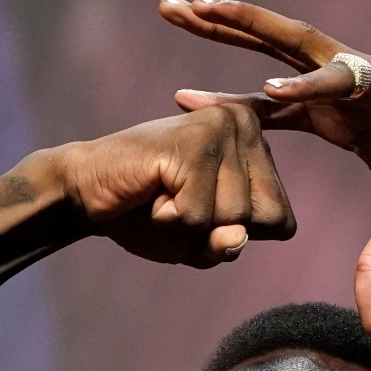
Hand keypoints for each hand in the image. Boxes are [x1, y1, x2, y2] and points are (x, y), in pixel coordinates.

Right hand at [54, 105, 295, 268]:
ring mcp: (221, 128)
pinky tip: (152, 191)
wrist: (88, 191)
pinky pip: (198, 216)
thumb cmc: (148, 215)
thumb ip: (227, 245)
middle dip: (217, 230)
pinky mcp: (194, 142)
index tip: (201, 210)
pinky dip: (169, 220)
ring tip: (163, 194)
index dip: (238, 235)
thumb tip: (237, 236)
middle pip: (263, 221)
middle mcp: (245, 125)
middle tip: (179, 202)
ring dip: (190, 225)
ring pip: (233, 218)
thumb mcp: (199, 244)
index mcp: (257, 144)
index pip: (283, 223)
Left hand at [160, 0, 370, 331]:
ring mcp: (360, 77)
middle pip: (266, 50)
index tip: (177, 99)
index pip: (267, 104)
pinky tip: (269, 88)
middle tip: (167, 7)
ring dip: (243, 23)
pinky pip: (338, 82)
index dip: (225, 101)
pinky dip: (305, 86)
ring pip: (290, 41)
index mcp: (337, 114)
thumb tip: (370, 324)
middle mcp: (340, 85)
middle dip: (216, 28)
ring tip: (198, 5)